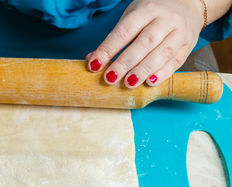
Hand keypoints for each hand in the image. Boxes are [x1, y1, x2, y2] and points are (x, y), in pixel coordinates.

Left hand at [87, 0, 203, 87]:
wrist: (188, 5)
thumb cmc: (153, 14)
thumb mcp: (132, 17)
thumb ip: (114, 38)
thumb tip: (92, 59)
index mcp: (146, 10)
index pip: (124, 31)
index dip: (108, 49)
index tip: (94, 65)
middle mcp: (165, 19)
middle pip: (144, 43)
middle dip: (125, 63)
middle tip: (110, 78)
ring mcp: (179, 32)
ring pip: (162, 53)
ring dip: (143, 70)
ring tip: (129, 83)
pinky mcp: (188, 45)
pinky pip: (175, 61)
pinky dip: (162, 73)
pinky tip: (149, 82)